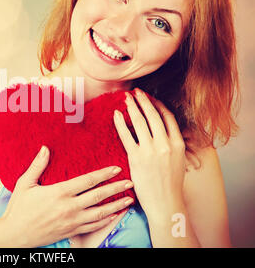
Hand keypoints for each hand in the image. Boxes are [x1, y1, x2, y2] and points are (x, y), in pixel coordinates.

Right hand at [0, 145, 133, 247]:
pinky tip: (114, 216)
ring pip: (100, 213)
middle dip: (116, 188)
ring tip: (129, 200)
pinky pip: (93, 226)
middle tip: (131, 182)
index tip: (116, 168)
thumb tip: (45, 148)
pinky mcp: (71, 232)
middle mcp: (69, 208)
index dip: (104, 174)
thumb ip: (37, 165)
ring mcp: (72, 222)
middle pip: (99, 196)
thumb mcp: (25, 184)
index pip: (87, 181)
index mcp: (59, 193)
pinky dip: (107, 221)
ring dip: (116, 206)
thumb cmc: (18, 209)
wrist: (15, 235)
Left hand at [113, 88, 186, 220]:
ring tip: (126, 98)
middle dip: (143, 100)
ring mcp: (150, 150)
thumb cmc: (171, 184)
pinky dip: (120, 122)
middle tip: (135, 91)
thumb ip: (172, 144)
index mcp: (178, 143)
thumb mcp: (179, 160)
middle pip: (153, 114)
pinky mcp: (136, 157)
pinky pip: (126, 135)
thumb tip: (163, 130)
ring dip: (132, 106)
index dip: (157, 104)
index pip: (167, 117)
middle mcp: (165, 144)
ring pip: (140, 121)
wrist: (165, 203)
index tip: (150, 98)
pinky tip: (116, 114)